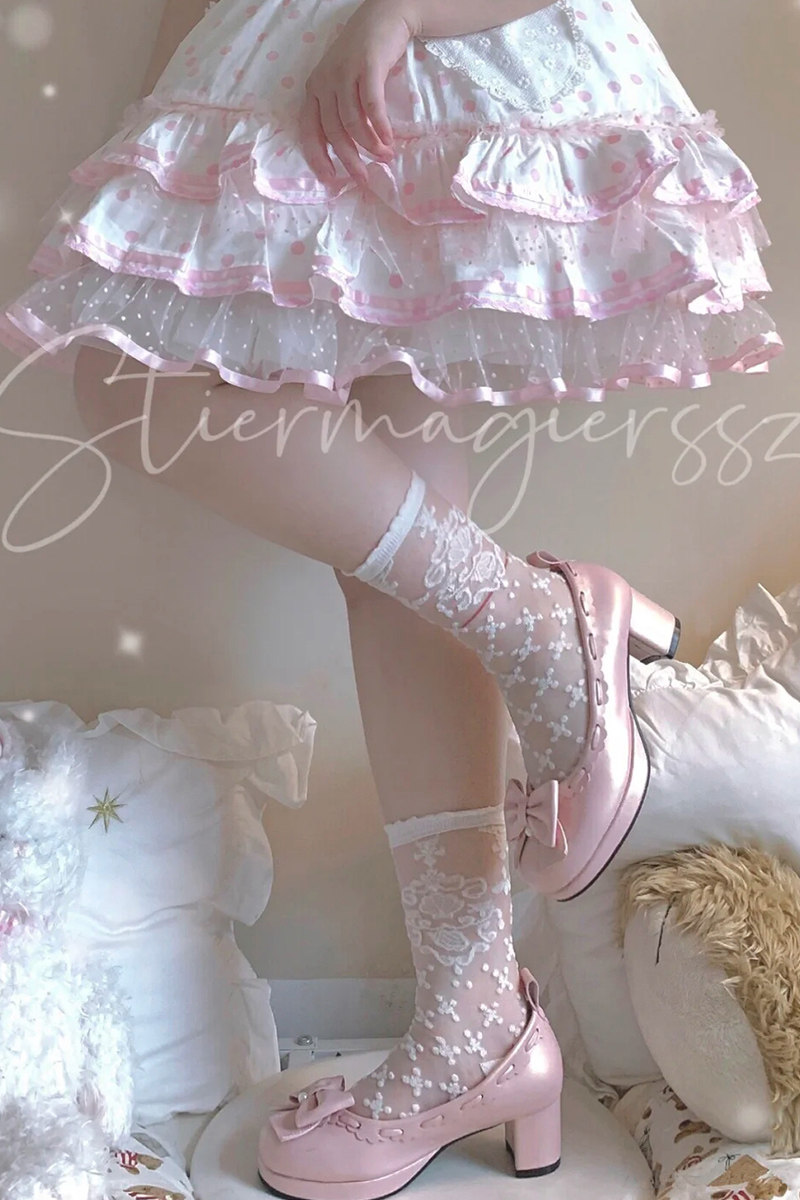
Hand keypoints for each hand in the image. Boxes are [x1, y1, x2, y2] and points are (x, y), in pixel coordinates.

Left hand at [297, 0, 420, 184]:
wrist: (384, 16)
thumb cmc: (364, 54)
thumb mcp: (343, 81)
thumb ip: (341, 110)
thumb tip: (349, 150)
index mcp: (314, 89)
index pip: (309, 130)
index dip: (318, 158)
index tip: (331, 180)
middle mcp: (324, 82)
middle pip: (333, 132)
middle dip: (349, 160)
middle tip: (364, 179)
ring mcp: (344, 73)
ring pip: (352, 122)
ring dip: (370, 145)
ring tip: (385, 158)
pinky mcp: (366, 66)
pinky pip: (371, 106)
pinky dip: (380, 127)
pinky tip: (388, 141)